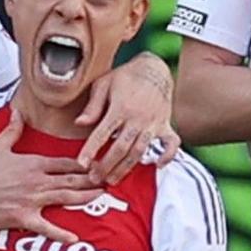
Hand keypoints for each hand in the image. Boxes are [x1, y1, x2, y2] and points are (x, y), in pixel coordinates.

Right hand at [0, 110, 100, 240]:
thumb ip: (11, 129)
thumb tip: (16, 111)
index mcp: (33, 164)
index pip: (65, 163)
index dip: (83, 163)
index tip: (98, 163)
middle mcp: (37, 181)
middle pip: (71, 180)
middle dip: (92, 180)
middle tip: (109, 179)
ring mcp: (32, 201)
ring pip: (66, 199)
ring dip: (85, 198)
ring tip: (101, 197)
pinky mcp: (24, 218)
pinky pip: (46, 227)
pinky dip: (60, 234)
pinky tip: (75, 238)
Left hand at [75, 53, 179, 183]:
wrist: (154, 70)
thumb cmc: (125, 77)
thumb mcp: (104, 84)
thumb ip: (93, 106)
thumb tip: (79, 123)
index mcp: (120, 108)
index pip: (102, 133)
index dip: (91, 150)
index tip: (81, 164)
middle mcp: (138, 118)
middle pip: (120, 148)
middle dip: (106, 166)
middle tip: (93, 178)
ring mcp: (153, 123)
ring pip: (139, 151)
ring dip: (125, 168)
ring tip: (112, 180)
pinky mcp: (165, 126)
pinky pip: (171, 144)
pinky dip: (167, 156)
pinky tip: (158, 166)